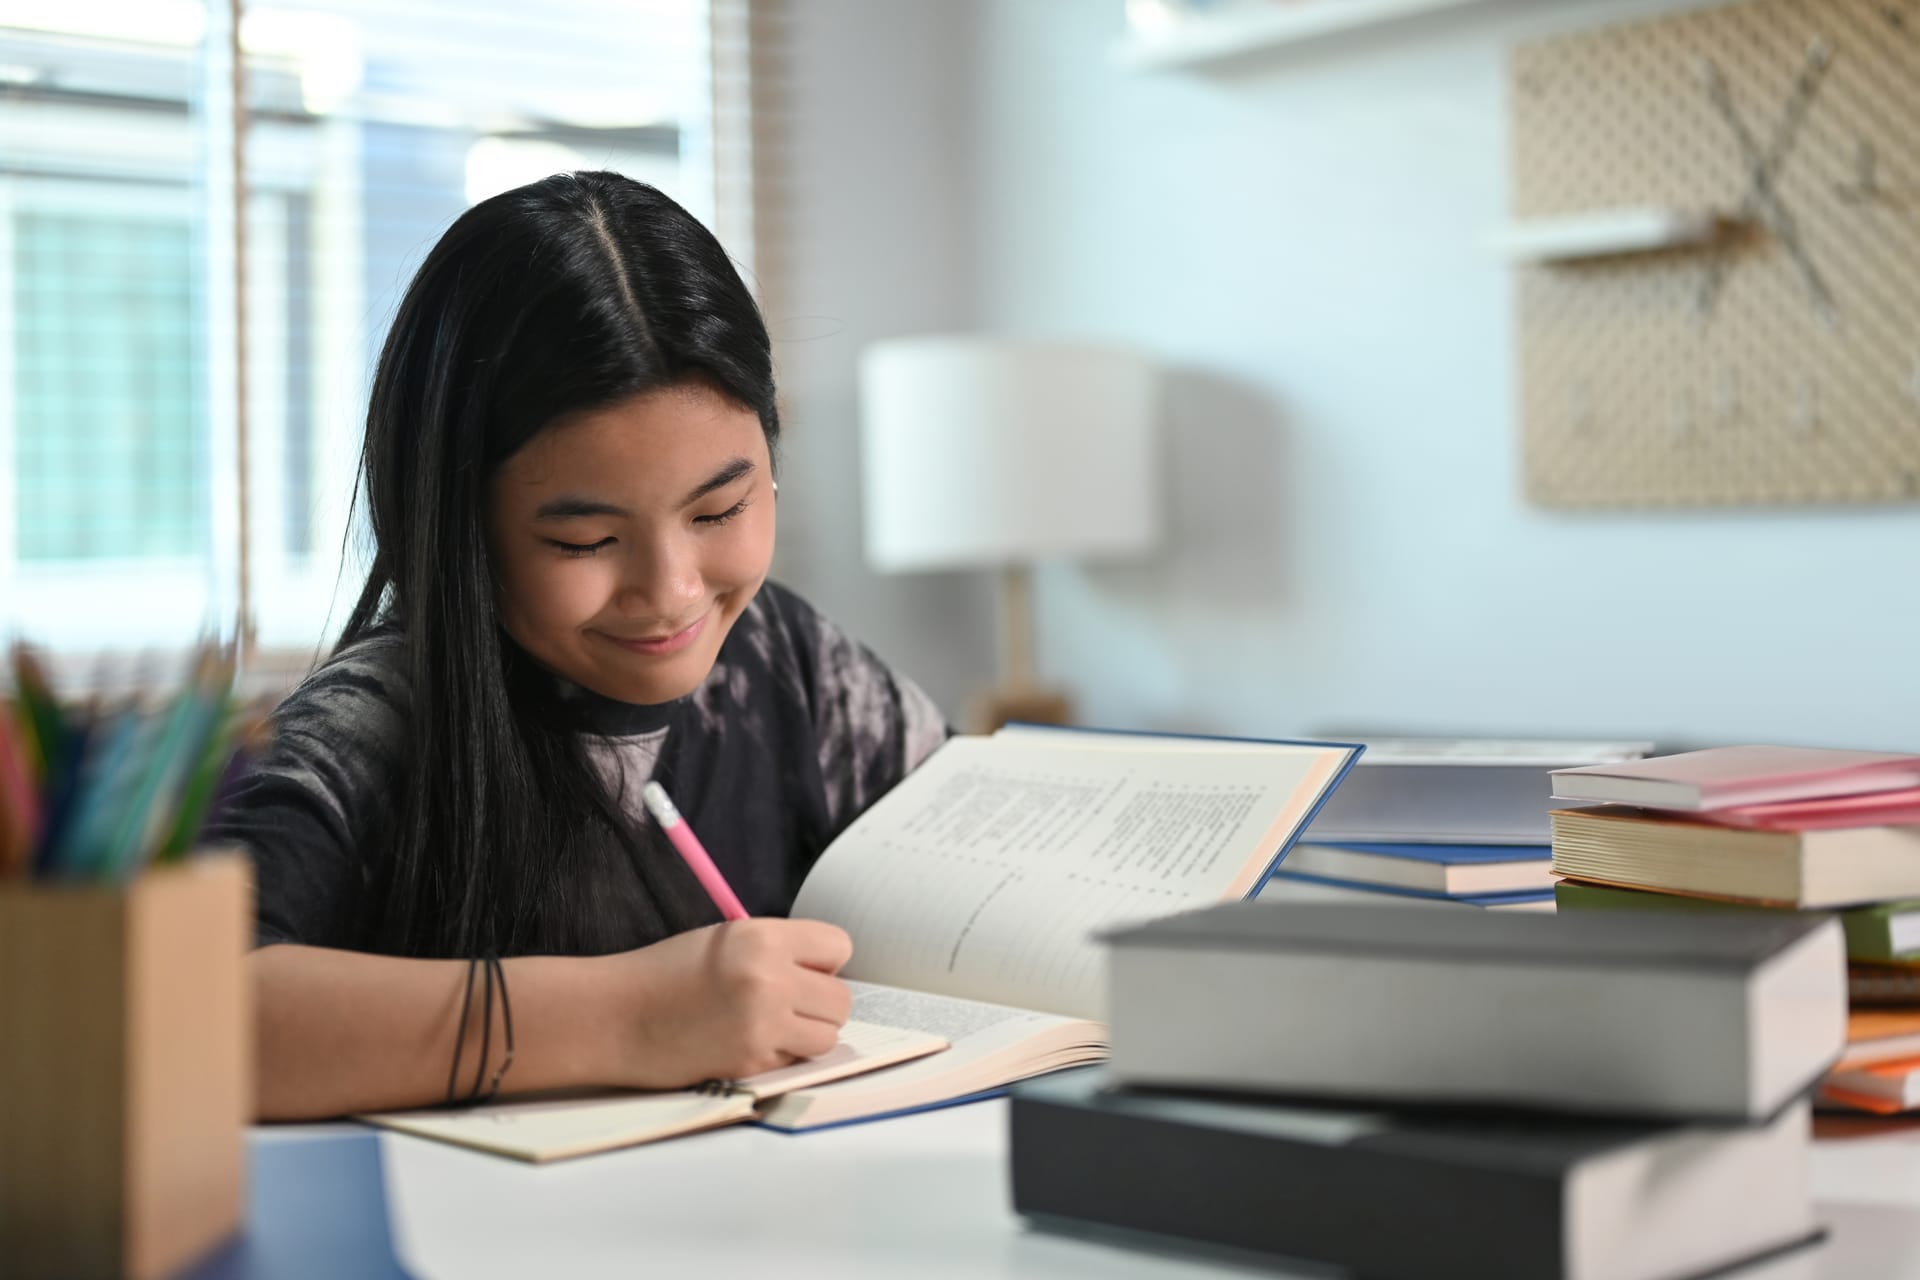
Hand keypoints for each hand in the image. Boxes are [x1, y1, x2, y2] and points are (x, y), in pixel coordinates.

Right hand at [598, 918, 853, 1088]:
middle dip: (819, 1002)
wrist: (615, 1016)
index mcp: (762, 937)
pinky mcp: (750, 1063)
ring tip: (770, 1024)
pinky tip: (745, 1042)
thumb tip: (825, 972)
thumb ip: (777, 949)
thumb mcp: (725, 939)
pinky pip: (795, 1061)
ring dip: (807, 1034)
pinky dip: (781, 1056)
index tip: (802, 968)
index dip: (823, 961)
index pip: (839, 947)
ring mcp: (761, 1026)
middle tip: (786, 1001)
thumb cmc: (665, 973)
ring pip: (827, 1035)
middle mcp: (768, 979)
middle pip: (841, 999)